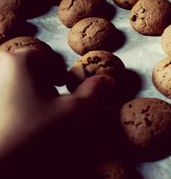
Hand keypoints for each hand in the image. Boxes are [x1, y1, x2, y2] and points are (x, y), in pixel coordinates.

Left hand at [0, 49, 114, 175]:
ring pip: (16, 81)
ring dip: (28, 93)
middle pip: (30, 67)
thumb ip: (94, 92)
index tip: (64, 91)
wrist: (0, 163)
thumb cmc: (32, 134)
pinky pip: (6, 94)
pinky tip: (20, 122)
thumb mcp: (74, 112)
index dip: (62, 76)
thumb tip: (108, 80)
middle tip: (50, 106)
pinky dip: (13, 103)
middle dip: (43, 83)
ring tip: (35, 116)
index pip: (51, 59)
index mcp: (21, 60)